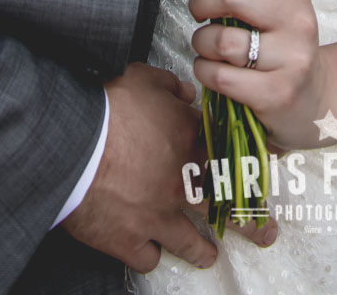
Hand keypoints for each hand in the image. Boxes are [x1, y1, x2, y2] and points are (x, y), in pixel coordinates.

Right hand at [61, 63, 275, 272]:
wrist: (71, 143)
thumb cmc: (105, 105)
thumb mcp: (143, 79)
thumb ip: (171, 87)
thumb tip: (186, 93)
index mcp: (188, 140)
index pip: (228, 154)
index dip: (245, 162)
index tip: (262, 171)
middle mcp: (181, 182)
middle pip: (226, 206)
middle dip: (251, 222)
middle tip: (266, 233)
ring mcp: (158, 215)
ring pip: (191, 242)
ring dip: (202, 250)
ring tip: (210, 255)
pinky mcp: (129, 240)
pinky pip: (149, 257)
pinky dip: (150, 255)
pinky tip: (153, 254)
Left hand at [187, 0, 324, 154]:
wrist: (315, 100)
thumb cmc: (281, 43)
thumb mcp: (268, 0)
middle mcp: (297, 18)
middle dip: (200, 3)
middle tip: (199, 13)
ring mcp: (291, 57)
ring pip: (222, 40)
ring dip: (201, 43)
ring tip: (207, 46)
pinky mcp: (277, 93)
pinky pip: (220, 76)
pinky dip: (204, 72)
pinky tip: (212, 70)